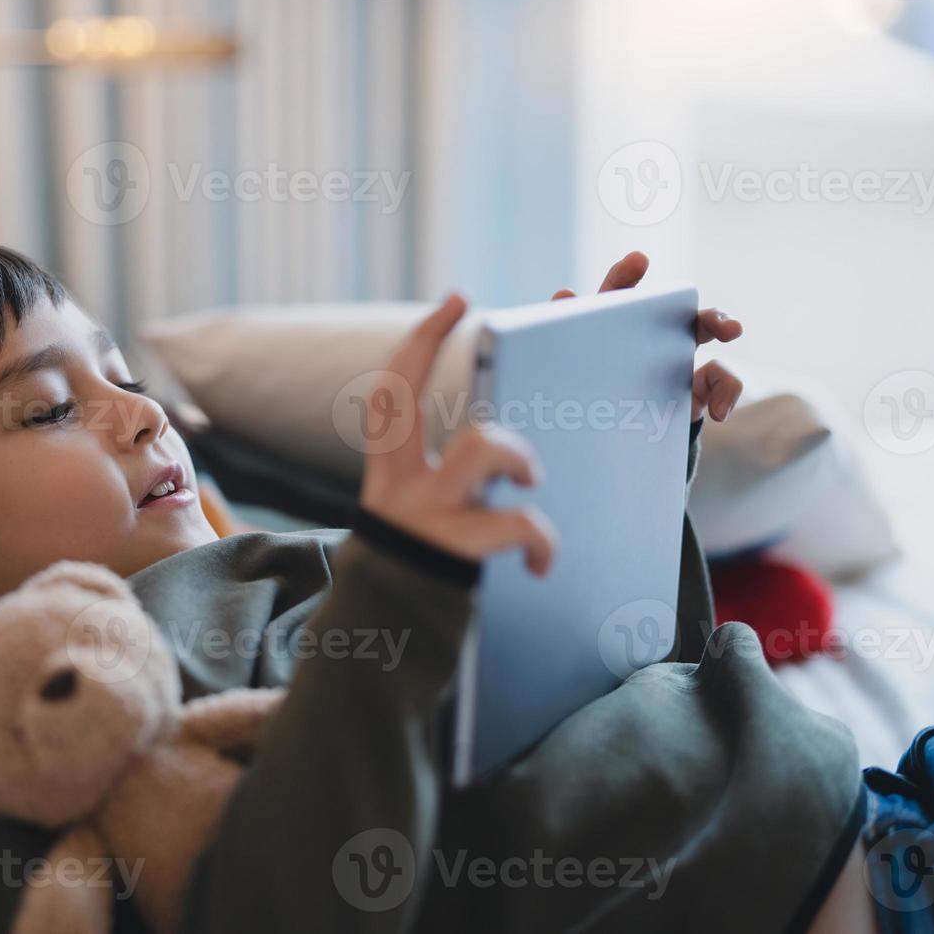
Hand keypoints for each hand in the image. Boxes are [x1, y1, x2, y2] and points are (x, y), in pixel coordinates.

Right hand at [359, 294, 556, 574]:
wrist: (396, 636)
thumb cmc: (430, 562)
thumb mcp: (429, 507)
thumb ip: (458, 469)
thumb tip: (509, 426)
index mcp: (390, 468)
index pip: (395, 386)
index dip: (423, 338)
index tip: (457, 297)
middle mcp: (395, 484)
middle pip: (403, 398)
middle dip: (431, 348)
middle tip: (480, 321)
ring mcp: (424, 514)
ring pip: (479, 446)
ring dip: (518, 454)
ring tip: (532, 478)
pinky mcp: (455, 550)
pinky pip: (517, 523)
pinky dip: (541, 541)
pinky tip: (543, 565)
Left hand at [553, 251, 744, 422]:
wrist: (613, 440)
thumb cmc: (593, 396)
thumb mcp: (573, 371)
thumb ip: (562, 334)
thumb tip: (563, 293)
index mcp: (616, 328)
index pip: (618, 295)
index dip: (624, 276)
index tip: (638, 261)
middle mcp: (652, 335)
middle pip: (678, 307)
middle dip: (689, 297)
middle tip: (703, 302)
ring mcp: (680, 360)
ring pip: (708, 328)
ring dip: (721, 323)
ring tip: (733, 329)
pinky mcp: (697, 389)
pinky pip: (723, 381)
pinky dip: (726, 394)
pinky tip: (720, 412)